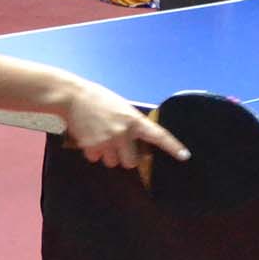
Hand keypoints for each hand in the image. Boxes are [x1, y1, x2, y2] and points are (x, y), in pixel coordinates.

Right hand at [58, 80, 188, 170]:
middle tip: (118, 144)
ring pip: (113, 163)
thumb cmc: (100, 100)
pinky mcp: (92, 147)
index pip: (159, 136)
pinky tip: (89, 137)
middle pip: (132, 162)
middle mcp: (124, 133)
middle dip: (126, 156)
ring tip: (101, 137)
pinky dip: (93, 152)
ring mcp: (108, 141)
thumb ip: (132, 125)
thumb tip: (139, 143)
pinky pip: (96, 159)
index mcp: (135, 120)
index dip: (173, 147)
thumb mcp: (123, 108)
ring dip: (108, 155)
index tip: (185, 156)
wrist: (73, 97)